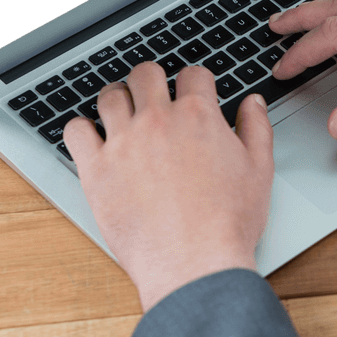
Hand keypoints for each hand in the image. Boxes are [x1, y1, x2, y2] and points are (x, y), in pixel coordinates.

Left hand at [64, 62, 273, 311]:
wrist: (195, 263)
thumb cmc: (228, 223)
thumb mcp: (260, 170)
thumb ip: (256, 128)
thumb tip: (253, 103)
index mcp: (198, 117)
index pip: (192, 74)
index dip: (195, 81)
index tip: (192, 92)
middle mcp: (158, 121)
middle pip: (146, 74)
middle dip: (152, 79)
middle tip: (154, 95)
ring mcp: (124, 143)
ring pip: (109, 96)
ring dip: (118, 99)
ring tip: (122, 113)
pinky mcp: (96, 170)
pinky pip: (76, 131)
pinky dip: (82, 129)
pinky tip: (94, 139)